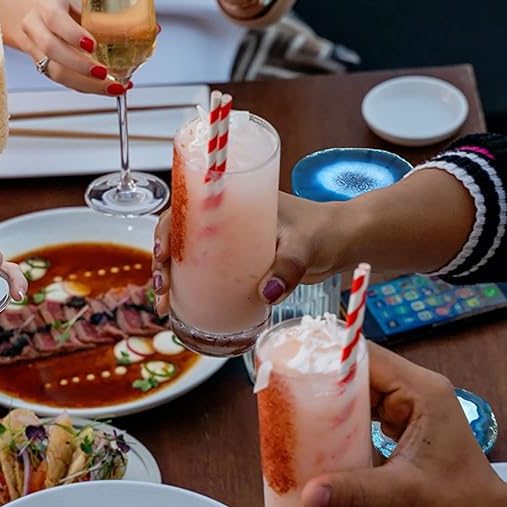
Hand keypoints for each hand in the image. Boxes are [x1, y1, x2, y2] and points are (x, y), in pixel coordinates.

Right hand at [0, 0, 123, 95]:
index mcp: (46, 7)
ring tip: (113, 86)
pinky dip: (87, 87)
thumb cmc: (61, 8)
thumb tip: (149, 29)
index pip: (55, 20)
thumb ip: (105, 15)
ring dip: (87, 83)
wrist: (30, 16)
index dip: (73, 34)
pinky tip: (107, 88)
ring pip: (56, 71)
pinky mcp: (43, 67)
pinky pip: (63, 81)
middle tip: (104, 73)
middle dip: (80, 65)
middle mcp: (36, 29)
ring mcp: (36, 51)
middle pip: (53, 50)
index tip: (92, 45)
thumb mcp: (78, 2)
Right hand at [151, 192, 348, 314]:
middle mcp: (228, 219)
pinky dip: (189, 287)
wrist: (344, 243)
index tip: (161, 251)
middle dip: (162, 260)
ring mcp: (232, 242)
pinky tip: (180, 307)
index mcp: (236, 200)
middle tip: (162, 288)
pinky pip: (206, 271)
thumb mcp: (306, 245)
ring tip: (164, 306)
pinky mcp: (240, 262)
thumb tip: (266, 294)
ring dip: (171, 277)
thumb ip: (288, 267)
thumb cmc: (326, 231)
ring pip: (189, 255)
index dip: (167, 226)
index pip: (189, 205)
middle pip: (181, 234)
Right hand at [300, 344, 506, 506]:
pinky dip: (344, 421)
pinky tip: (320, 433)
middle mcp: (417, 390)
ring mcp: (411, 406)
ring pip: (360, 391)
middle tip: (286, 395)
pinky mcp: (404, 424)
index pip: (367, 357)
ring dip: (332, 402)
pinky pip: (366, 411)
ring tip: (295, 411)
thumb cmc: (461, 505)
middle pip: (359, 370)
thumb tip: (308, 493)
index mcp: (422, 391)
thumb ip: (354, 491)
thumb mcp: (402, 496)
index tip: (293, 368)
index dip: (329, 360)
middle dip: (324, 382)